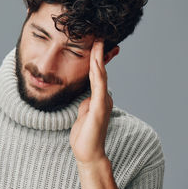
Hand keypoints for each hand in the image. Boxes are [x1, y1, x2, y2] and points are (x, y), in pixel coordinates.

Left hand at [69, 40, 112, 165]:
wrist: (88, 153)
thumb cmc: (84, 135)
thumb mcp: (84, 114)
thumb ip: (86, 102)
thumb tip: (86, 96)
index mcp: (99, 98)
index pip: (97, 74)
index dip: (97, 58)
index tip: (96, 43)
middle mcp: (103, 97)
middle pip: (101, 71)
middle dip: (100, 53)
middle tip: (100, 35)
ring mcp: (103, 101)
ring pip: (100, 75)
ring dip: (99, 58)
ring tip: (98, 42)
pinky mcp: (99, 108)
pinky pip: (98, 86)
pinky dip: (97, 72)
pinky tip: (95, 62)